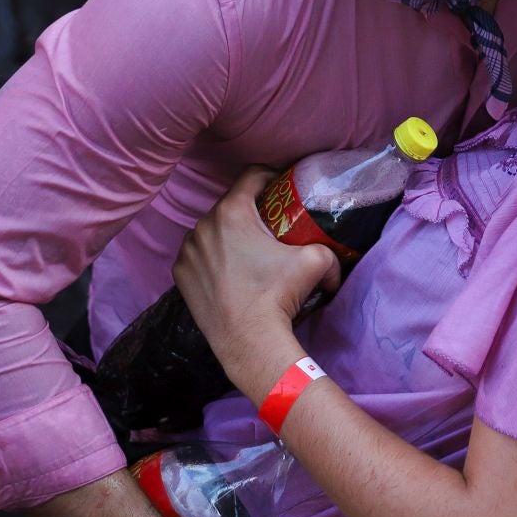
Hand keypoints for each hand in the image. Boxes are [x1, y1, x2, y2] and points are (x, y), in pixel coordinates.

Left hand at [173, 167, 340, 390]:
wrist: (249, 341)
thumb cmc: (280, 296)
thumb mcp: (317, 262)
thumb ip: (326, 247)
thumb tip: (336, 259)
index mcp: (233, 212)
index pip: (252, 175)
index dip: (271, 177)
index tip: (282, 189)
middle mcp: (203, 225)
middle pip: (231, 204)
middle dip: (250, 211)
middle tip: (270, 227)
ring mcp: (188, 250)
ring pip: (211, 229)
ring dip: (228, 234)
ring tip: (248, 253)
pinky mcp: (180, 274)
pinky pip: (198, 254)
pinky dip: (211, 257)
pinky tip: (227, 272)